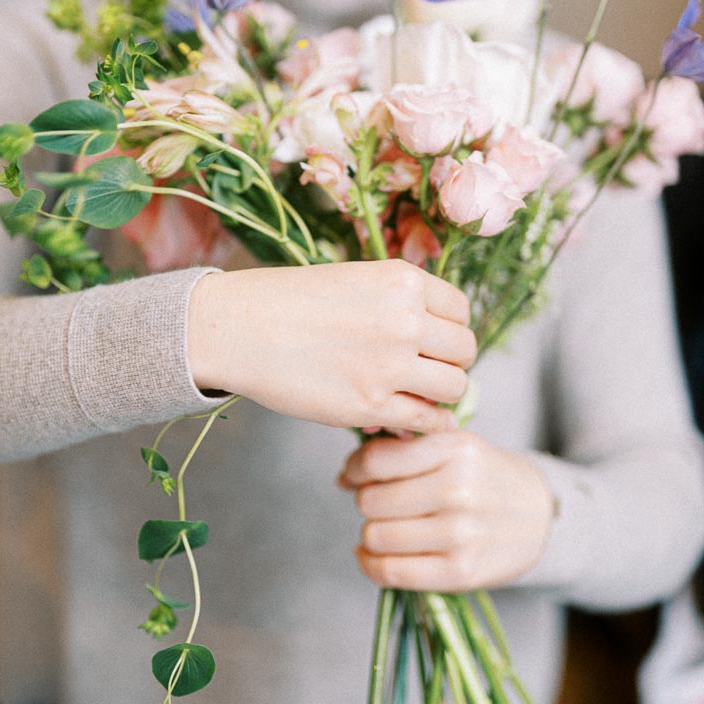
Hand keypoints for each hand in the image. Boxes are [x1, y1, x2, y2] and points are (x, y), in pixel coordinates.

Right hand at [187, 261, 475, 431]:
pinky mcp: (371, 405)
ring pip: (454, 387)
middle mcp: (405, 320)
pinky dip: (428, 424)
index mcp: (403, 281)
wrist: (239, 328)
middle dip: (449, 362)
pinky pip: (426, 421)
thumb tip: (437, 336)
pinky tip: (414, 420)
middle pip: (464, 350)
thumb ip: (399, 302)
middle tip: (426, 371)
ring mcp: (391, 365)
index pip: (461, 311)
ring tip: (417, 394)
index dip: (450, 329)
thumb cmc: (289, 302)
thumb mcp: (355, 279)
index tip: (433, 341)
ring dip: (440, 394)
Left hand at [340, 431, 553, 591]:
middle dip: (367, 502)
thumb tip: (346, 475)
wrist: (540, 516)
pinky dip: (370, 565)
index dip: (355, 469)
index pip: (376, 461)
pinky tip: (373, 555)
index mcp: (455, 449)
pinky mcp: (460, 572)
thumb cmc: (485, 477)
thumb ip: (406, 450)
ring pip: (376, 536)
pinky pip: (390, 571)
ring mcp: (460, 534)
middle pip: (371, 501)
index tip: (354, 475)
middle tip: (381, 503)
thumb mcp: (456, 446)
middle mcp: (458, 490)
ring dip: (371, 534)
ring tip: (386, 527)